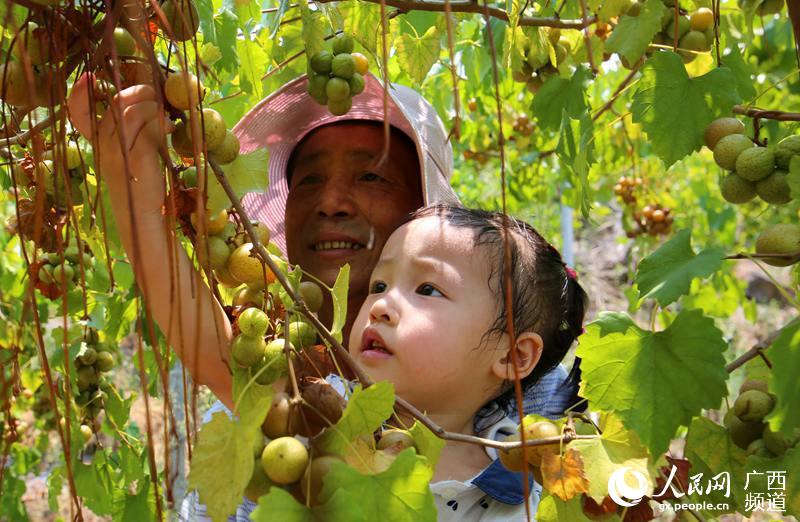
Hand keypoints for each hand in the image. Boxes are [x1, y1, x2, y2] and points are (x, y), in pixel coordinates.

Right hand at [67, 73, 173, 213]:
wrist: (142, 213)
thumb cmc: (139, 181)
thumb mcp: (129, 153)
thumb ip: (132, 130)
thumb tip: (152, 103)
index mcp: (98, 142)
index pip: (78, 113)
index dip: (78, 93)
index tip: (90, 76)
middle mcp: (104, 144)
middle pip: (117, 103)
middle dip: (139, 93)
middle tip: (156, 97)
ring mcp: (119, 151)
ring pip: (133, 111)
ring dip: (153, 107)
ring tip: (166, 118)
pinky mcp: (138, 157)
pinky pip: (149, 128)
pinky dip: (161, 123)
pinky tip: (170, 129)